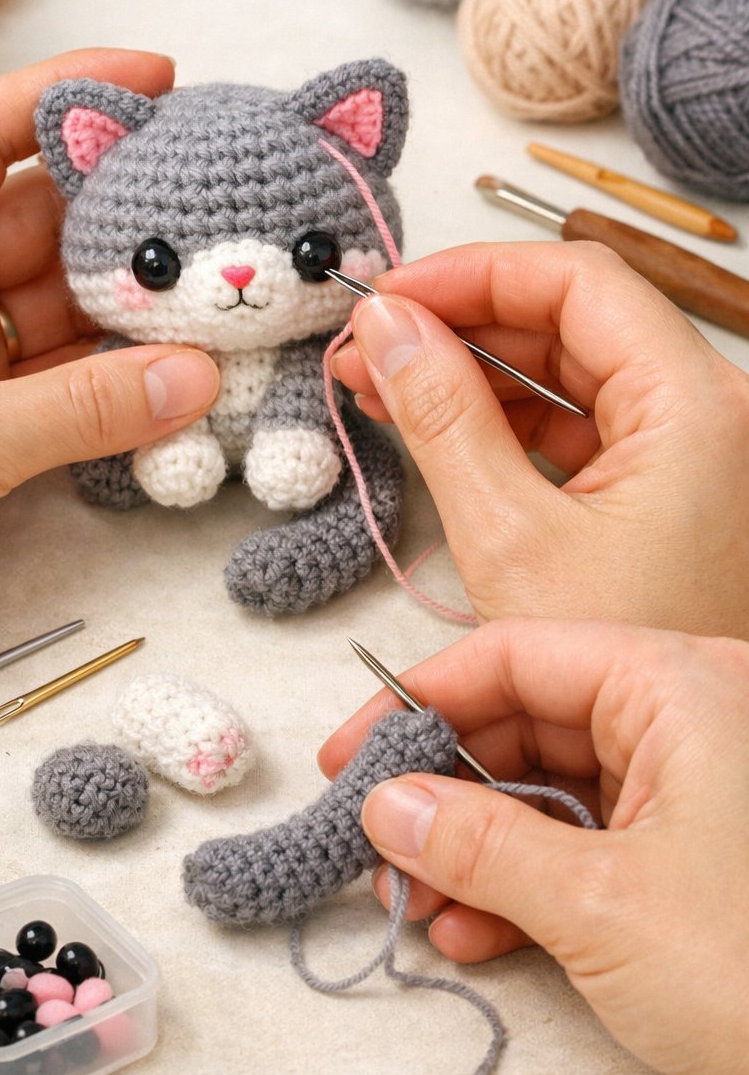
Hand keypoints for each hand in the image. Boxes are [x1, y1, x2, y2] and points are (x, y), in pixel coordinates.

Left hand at [0, 49, 218, 731]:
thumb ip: (85, 406)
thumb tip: (198, 374)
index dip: (67, 92)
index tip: (158, 78)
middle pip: (38, 216)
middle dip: (125, 208)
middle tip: (220, 197)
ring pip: (59, 301)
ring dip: (131, 303)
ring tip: (222, 287)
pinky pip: (61, 374)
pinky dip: (116, 376)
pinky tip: (181, 373)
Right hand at [319, 618, 748, 1074]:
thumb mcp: (600, 903)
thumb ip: (478, 843)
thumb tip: (384, 804)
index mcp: (684, 689)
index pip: (523, 654)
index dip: (424, 698)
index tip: (352, 752)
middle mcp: (687, 729)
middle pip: (526, 723)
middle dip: (445, 789)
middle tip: (372, 834)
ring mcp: (686, 802)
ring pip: (544, 794)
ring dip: (470, 850)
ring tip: (409, 899)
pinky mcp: (679, 872)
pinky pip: (574, 853)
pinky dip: (514, 891)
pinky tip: (465, 935)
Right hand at [331, 242, 748, 636]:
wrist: (683, 801)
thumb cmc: (622, 665)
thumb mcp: (512, 537)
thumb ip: (441, 417)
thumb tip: (385, 326)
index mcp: (695, 406)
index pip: (576, 281)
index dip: (472, 273)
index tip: (389, 294)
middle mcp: (705, 413)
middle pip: (572, 319)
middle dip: (461, 324)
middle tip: (368, 344)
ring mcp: (688, 452)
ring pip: (570, 372)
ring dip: (474, 374)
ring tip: (380, 387)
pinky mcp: (664, 491)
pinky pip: (578, 426)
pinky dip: (505, 423)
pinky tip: (433, 429)